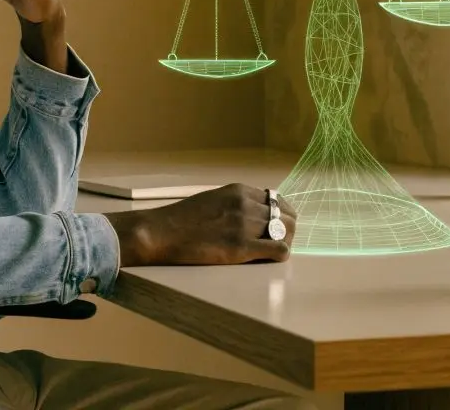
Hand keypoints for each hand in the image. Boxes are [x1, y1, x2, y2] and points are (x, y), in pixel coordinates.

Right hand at [104, 184, 297, 266]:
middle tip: (279, 241)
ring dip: (284, 242)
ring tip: (271, 252)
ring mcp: (244, 225)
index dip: (282, 214)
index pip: (277, 199)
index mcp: (238, 191)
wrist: (160, 233)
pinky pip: (279, 250)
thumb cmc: (182, 219)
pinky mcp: (241, 247)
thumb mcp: (213, 199)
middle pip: (287, 215)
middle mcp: (245, 204)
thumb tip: (256, 214)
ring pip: (287, 232)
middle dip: (288, 229)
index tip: (278, 225)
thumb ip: (236, 204)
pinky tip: (269, 259)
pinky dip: (280, 255)